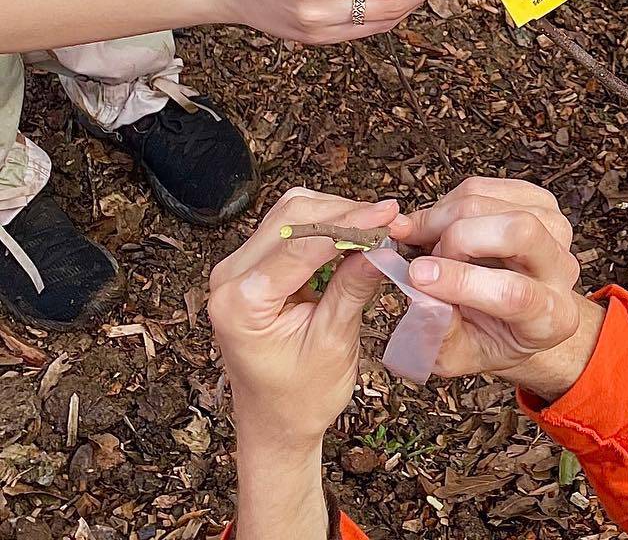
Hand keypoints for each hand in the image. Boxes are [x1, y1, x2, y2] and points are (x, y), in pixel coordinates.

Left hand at [209, 188, 396, 444]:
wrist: (276, 423)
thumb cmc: (300, 396)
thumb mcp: (333, 343)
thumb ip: (353, 289)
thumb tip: (381, 245)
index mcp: (241, 303)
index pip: (301, 244)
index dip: (350, 225)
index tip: (388, 216)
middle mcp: (230, 278)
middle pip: (293, 217)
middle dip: (345, 213)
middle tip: (388, 219)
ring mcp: (238, 268)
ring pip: (293, 213)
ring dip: (336, 214)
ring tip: (375, 227)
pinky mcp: (254, 265)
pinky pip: (291, 226)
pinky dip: (325, 224)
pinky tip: (353, 235)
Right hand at [391, 177, 604, 401]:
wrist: (513, 315)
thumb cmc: (488, 336)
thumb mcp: (458, 356)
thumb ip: (438, 334)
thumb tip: (418, 294)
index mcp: (552, 318)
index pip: (514, 293)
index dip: (462, 282)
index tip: (418, 275)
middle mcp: (562, 268)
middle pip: (518, 230)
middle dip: (457, 238)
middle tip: (422, 259)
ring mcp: (554, 228)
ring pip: (493, 202)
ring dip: (444, 218)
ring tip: (425, 244)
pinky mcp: (538, 200)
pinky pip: (484, 187)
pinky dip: (448, 202)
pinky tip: (438, 227)